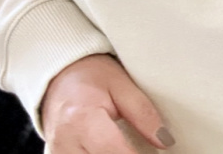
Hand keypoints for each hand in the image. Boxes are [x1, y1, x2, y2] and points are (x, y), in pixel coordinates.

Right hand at [41, 54, 175, 152]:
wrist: (59, 77)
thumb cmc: (92, 77)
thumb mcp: (122, 85)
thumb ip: (143, 113)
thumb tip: (164, 140)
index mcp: (83, 120)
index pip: (115, 152)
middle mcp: (64, 141)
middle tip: (142, 148)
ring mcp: (57, 152)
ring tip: (127, 146)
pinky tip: (112, 148)